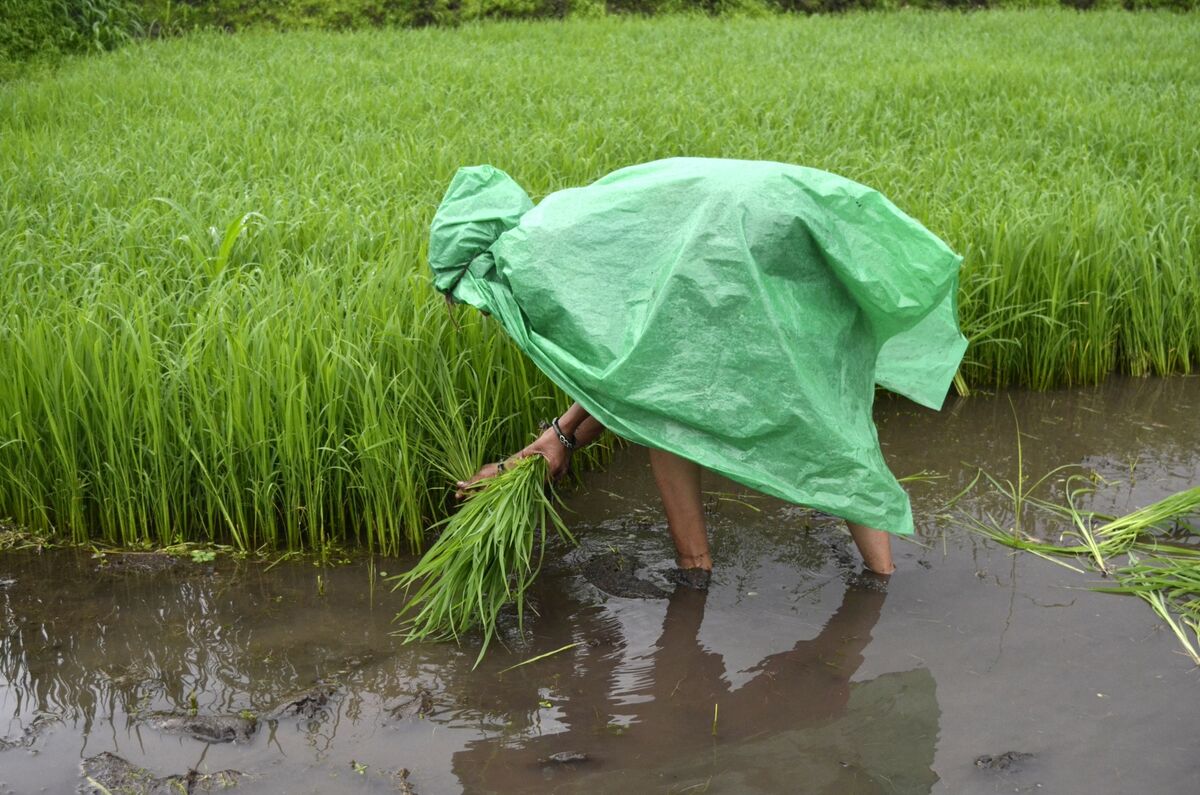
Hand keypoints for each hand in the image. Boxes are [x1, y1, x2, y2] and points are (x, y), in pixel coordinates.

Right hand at [454, 426, 572, 499]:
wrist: (562, 436)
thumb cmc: (558, 449)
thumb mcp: (554, 465)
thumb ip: (545, 478)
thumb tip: (535, 492)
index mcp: (516, 463)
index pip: (491, 474)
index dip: (476, 482)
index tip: (462, 487)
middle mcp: (512, 464)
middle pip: (486, 475)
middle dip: (471, 485)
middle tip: (457, 496)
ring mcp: (515, 465)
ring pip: (491, 476)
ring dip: (478, 485)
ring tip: (465, 494)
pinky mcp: (520, 467)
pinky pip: (502, 476)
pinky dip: (490, 483)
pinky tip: (485, 490)